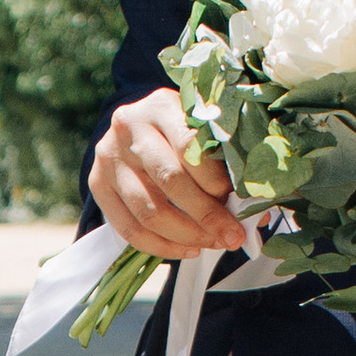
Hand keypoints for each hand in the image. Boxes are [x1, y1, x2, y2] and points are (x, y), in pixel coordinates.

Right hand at [88, 85, 233, 261]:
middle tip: (231, 236)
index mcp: (161, 105)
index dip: (215, 181)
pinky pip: (129, 229)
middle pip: (170, 181)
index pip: (189, 146)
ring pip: (149, 211)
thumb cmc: (180, 129)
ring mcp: (108, 157)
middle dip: (206, 216)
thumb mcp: (202, 128)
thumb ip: (224, 159)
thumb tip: (258, 209)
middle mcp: (129, 127)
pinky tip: (188, 249)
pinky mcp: (97, 184)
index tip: (236, 203)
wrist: (137, 124)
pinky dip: (161, 247)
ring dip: (186, 236)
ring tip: (211, 244)